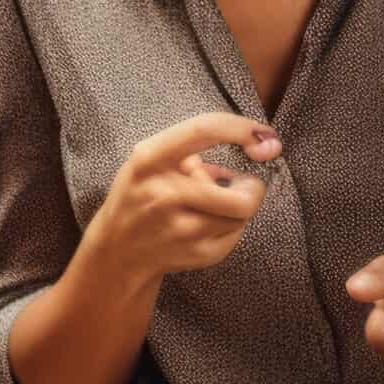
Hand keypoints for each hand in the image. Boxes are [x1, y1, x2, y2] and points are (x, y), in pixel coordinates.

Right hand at [78, 112, 280, 281]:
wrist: (118, 252)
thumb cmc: (141, 194)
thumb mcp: (150, 160)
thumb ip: (193, 147)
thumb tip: (259, 142)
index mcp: (149, 159)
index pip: (205, 129)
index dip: (243, 129)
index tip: (266, 135)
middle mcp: (163, 194)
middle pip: (241, 194)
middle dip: (254, 186)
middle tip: (247, 182)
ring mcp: (179, 229)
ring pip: (241, 215)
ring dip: (240, 206)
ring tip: (220, 202)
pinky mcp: (193, 254)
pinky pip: (235, 235)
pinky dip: (231, 226)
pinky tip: (209, 223)